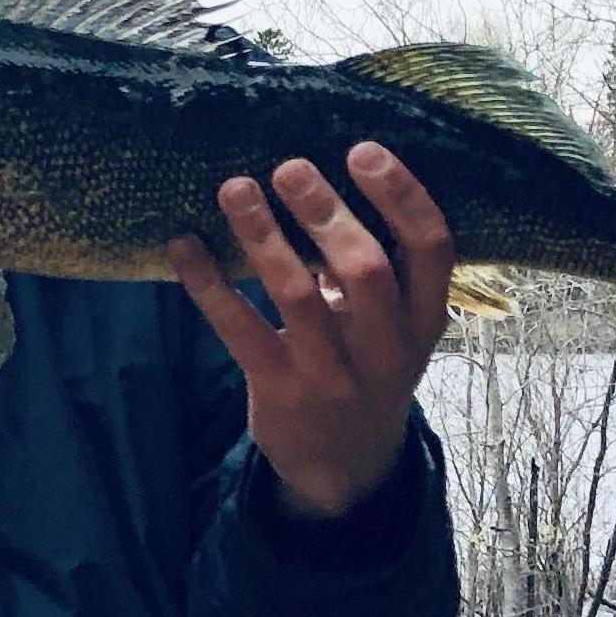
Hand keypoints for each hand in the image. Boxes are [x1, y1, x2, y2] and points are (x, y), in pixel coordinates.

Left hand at [168, 143, 454, 519]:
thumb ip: (379, 267)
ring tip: (235, 188)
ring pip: (297, 295)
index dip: (402, 196)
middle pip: (365, 269)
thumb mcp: (395, 328)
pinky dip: (208, 283)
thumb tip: (326, 175)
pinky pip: (239, 329)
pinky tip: (183, 245)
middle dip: (326, 212)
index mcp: (423, 319)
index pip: (432, 248)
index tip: (363, 150)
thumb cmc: (366, 368)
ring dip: (263, 238)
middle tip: (289, 166)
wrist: (344, 466)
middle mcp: (385, 348)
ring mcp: (331, 373)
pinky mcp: (279, 390)